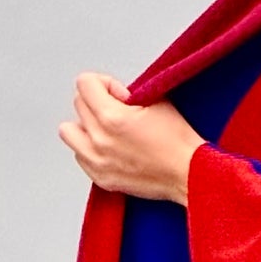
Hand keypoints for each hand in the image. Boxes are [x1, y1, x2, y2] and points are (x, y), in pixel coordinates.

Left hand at [59, 73, 200, 202]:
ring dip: (85, 126)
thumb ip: (129, 94)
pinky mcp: (102, 178)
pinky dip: (91, 149)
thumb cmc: (179, 143)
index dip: (105, 83)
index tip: (119, 94)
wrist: (191, 175)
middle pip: (78, 105)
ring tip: (106, 129)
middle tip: (120, 111)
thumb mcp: (157, 102)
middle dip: (98, 102)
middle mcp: (99, 140)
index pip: (84, 83)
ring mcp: (97, 162)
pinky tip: (111, 148)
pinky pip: (80, 156)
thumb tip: (116, 94)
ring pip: (69, 132)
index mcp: (111, 118)